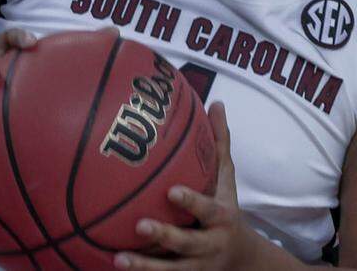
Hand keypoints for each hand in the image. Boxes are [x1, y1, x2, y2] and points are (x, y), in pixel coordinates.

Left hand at [113, 102, 259, 270]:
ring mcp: (196, 266)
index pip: (207, 209)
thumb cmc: (226, 207)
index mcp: (221, 217)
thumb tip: (216, 103)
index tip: (171, 191)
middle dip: (165, 236)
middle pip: (187, 243)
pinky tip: (115, 265)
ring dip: (145, 266)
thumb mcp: (227, 178)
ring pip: (171, 269)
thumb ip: (220, 143)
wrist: (241, 258)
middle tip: (139, 225)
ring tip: (118, 258)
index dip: (191, 201)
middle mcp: (210, 245)